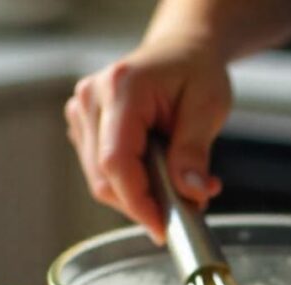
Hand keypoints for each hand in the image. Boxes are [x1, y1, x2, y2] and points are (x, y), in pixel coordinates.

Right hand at [64, 37, 231, 240]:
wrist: (181, 52)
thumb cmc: (195, 71)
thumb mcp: (208, 106)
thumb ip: (194, 151)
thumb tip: (190, 193)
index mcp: (121, 88)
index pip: (116, 160)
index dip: (137, 202)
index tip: (162, 227)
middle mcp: (91, 98)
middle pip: (105, 177)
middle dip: (145, 203)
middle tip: (187, 206)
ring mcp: (82, 113)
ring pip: (102, 181)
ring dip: (141, 196)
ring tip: (181, 186)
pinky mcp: (84, 128)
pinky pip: (103, 173)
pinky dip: (133, 185)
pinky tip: (159, 174)